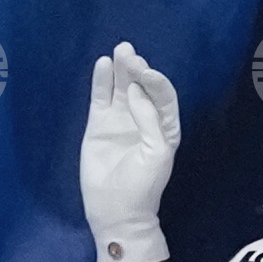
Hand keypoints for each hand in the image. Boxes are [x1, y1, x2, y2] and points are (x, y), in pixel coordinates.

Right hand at [79, 43, 181, 261]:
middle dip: (137, 68)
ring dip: (121, 69)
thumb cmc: (143, 185)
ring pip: (121, 87)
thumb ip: (149, 120)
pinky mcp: (98, 126)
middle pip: (142, 86)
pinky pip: (100, 98)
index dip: (156, 82)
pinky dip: (101, 81)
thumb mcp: (156, 153)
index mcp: (164, 125)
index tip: (146, 74)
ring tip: (119, 50)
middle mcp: (143, 118)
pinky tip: (102, 64)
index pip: (163, 95)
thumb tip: (137, 92)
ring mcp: (120, 120)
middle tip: (129, 53)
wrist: (116, 211)